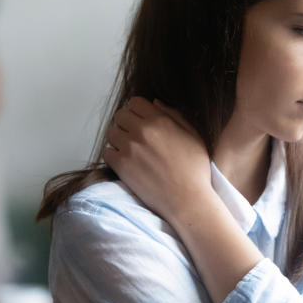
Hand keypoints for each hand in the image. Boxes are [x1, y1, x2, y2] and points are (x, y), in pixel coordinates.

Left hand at [103, 97, 212, 224]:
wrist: (188, 200)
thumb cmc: (195, 170)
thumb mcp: (194, 135)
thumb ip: (175, 115)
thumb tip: (156, 103)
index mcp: (160, 120)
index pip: (135, 102)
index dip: (136, 110)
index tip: (139, 120)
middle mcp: (143, 131)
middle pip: (120, 115)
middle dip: (125, 123)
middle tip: (133, 135)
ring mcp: (130, 148)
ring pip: (111, 132)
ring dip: (118, 138)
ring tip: (128, 149)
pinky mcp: (121, 165)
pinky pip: (106, 152)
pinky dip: (113, 155)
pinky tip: (125, 162)